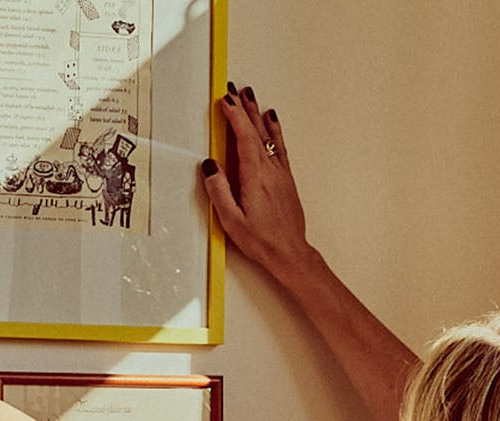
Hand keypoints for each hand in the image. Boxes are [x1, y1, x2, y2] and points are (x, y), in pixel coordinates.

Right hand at [202, 83, 311, 288]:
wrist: (290, 252)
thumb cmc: (262, 241)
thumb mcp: (232, 221)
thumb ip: (219, 191)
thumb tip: (210, 166)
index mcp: (255, 176)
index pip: (243, 136)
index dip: (234, 115)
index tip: (225, 100)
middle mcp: (270, 170)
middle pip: (256, 130)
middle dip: (244, 108)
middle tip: (236, 89)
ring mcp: (280, 173)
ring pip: (268, 135)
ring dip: (258, 113)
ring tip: (252, 95)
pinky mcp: (286, 179)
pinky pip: (280, 146)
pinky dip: (274, 129)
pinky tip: (271, 120)